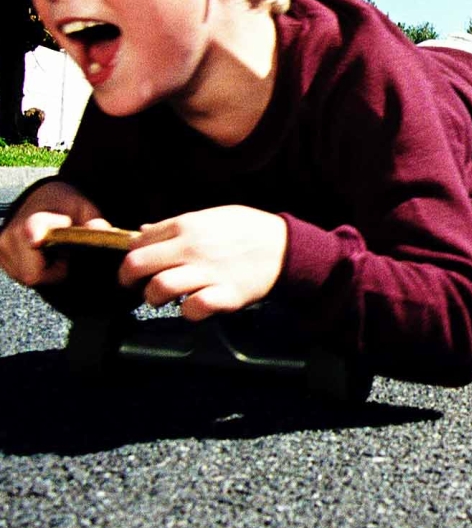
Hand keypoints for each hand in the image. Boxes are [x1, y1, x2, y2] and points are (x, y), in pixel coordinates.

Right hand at [0, 181, 105, 286]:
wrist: (42, 198)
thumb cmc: (66, 206)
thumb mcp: (86, 210)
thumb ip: (95, 223)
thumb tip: (102, 230)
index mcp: (34, 220)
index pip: (30, 233)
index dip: (36, 240)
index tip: (37, 240)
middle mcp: (12, 234)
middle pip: (34, 274)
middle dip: (54, 271)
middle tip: (63, 253)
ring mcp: (2, 246)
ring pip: (26, 277)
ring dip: (44, 270)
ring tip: (51, 251)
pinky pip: (19, 274)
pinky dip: (33, 268)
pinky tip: (40, 254)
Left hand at [119, 206, 287, 319]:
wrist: (287, 246)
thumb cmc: (248, 230)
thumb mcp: (211, 216)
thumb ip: (175, 225)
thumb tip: (142, 232)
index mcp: (186, 226)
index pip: (136, 242)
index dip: (131, 256)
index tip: (137, 266)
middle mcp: (192, 248)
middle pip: (136, 265)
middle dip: (129, 280)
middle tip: (138, 286)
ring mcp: (208, 272)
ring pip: (159, 288)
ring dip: (156, 297)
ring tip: (165, 298)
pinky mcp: (225, 295)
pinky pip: (193, 309)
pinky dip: (189, 311)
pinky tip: (194, 306)